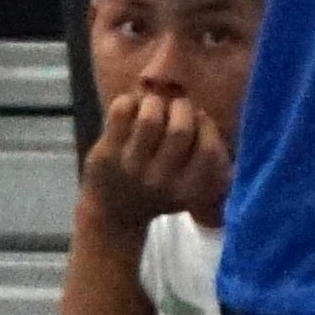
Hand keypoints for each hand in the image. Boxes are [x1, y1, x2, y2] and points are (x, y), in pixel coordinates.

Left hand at [80, 86, 226, 231]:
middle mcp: (160, 181)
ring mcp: (131, 167)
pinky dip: (129, 101)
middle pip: (180, 130)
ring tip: (153, 105)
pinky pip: (121, 112)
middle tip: (176, 107)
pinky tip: (133, 107)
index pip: (208, 151)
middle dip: (182, 108)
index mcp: (186, 191)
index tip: (200, 118)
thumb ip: (203, 158)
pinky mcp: (106, 153)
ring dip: (155, 103)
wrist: (113, 213)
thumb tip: (202, 114)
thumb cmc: (158, 192)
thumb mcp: (188, 188)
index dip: (207, 127)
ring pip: (150, 119)